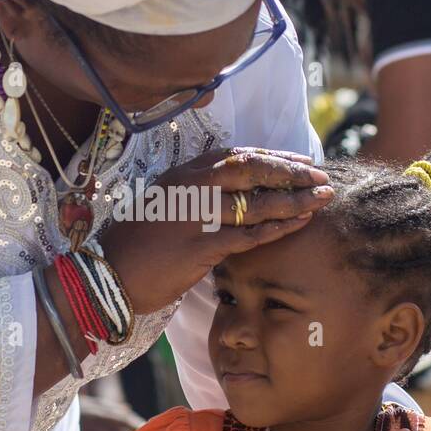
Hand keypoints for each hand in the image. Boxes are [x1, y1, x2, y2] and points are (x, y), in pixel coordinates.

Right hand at [101, 147, 332, 314]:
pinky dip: (278, 228)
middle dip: (291, 172)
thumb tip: (226, 197)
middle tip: (320, 177)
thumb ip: (192, 195)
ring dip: (295, 199)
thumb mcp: (161, 206)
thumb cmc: (135, 245)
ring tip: (322, 198)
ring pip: (257, 201)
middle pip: (252, 170)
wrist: (107, 274)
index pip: (236, 156)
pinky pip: (249, 234)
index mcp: (182, 174)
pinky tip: (300, 224)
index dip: (273, 157)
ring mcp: (196, 215)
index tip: (300, 162)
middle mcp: (191, 187)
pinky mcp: (201, 245)